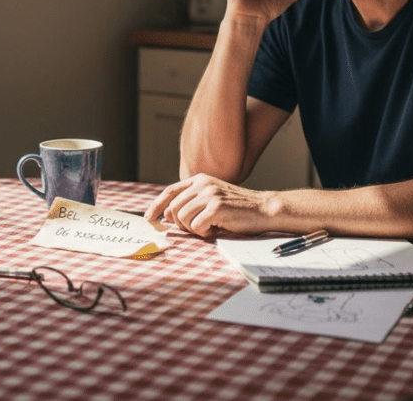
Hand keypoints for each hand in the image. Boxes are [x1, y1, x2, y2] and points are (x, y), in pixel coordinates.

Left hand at [144, 174, 275, 237]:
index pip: (170, 192)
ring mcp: (209, 194)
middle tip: (197, 228)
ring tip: (209, 228)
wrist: (264, 209)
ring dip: (193, 229)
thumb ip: (192, 201)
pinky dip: (204, 233)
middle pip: (174, 209)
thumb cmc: (238, 209)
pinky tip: (216, 229)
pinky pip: (196, 226)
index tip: (149, 218)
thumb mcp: (212, 198)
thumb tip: (167, 215)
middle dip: (181, 224)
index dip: (156, 206)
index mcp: (199, 179)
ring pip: (182, 218)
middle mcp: (202, 184)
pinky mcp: (216, 207)